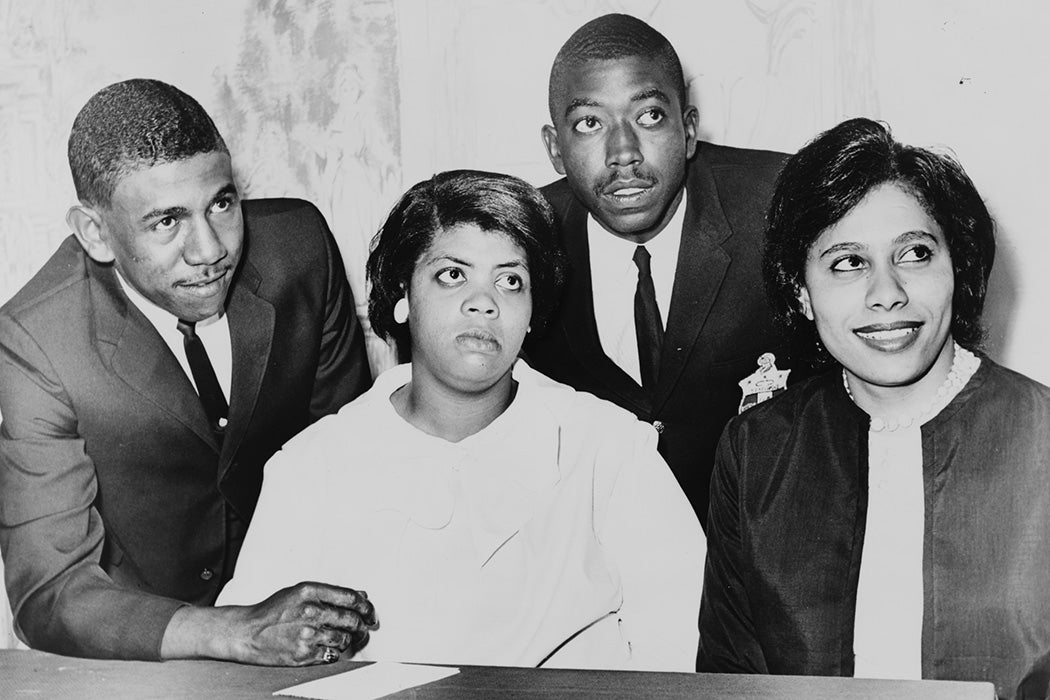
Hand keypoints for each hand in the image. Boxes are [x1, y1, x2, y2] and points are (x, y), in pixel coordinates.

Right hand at [225, 581, 376, 665]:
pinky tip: (329, 647)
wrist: (247, 632)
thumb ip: (330, 593)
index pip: (350, 597)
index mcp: (310, 592)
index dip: (365, 605)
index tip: (369, 611)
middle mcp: (310, 612)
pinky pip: (332, 655)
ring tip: (345, 638)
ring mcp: (307, 635)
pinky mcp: (304, 654)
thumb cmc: (273, 611)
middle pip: (352, 620)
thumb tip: (360, 596)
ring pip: (344, 639)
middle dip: (363, 624)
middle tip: (364, 627)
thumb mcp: (299, 592)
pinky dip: (334, 652)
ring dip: (349, 639)